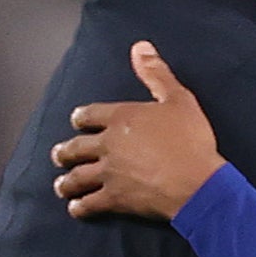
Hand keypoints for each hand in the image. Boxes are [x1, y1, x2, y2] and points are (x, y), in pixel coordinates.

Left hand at [54, 42, 223, 221]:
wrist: (196, 183)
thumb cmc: (191, 140)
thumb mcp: (178, 99)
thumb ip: (156, 73)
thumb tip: (140, 47)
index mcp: (121, 118)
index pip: (90, 114)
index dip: (81, 117)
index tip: (76, 121)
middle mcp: (108, 144)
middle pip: (77, 147)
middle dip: (65, 152)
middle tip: (59, 155)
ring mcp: (108, 173)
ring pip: (77, 177)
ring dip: (67, 181)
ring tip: (61, 185)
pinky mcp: (114, 199)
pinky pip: (89, 204)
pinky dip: (80, 207)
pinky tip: (76, 209)